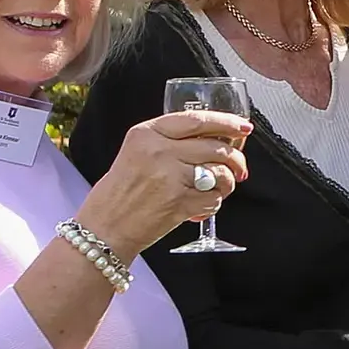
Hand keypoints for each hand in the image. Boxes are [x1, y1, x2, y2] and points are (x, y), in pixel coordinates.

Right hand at [75, 109, 252, 256]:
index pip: (196, 120)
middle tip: (240, 169)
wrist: (104, 228)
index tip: (244, 127)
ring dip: (227, 183)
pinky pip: (213, 199)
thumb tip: (218, 138)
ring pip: (220, 173)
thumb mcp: (136, 152)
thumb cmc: (121, 191)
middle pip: (216, 147)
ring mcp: (170, 177)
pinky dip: (213, 204)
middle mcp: (159, 151)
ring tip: (219, 189)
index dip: (227, 122)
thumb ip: (170, 141)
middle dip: (236, 159)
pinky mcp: (179, 202)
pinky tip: (200, 206)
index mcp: (147, 133)